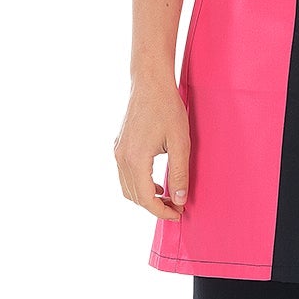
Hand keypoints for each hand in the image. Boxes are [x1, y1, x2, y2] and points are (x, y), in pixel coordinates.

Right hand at [115, 80, 189, 220]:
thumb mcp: (180, 143)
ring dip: (146, 197)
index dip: (162, 211)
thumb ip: (179, 173)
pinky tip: (157, 182)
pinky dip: (139, 185)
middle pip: (134, 197)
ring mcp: (118, 152)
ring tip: (168, 196)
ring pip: (127, 188)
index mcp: (136, 159)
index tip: (178, 214)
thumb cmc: (167, 109)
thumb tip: (180, 200)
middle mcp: (122, 158)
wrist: (150, 84)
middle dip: (155, 207)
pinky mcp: (119, 146)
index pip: (146, 198)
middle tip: (177, 207)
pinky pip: (125, 175)